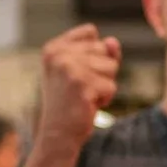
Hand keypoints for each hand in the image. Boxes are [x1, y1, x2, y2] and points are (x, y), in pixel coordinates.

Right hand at [38, 25, 121, 151]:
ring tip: (83, 96)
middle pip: (104, 48)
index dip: (93, 53)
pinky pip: (111, 86)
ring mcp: (70, 69)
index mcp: (53, 48)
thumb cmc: (70, 102)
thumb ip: (100, 51)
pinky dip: (104, 99)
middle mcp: (58, 55)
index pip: (90, 32)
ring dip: (103, 85)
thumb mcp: (82, 70)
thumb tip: (113, 41)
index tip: (76, 73)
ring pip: (111, 67)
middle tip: (80, 88)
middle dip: (100, 71)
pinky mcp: (82, 86)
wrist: (57, 135)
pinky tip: (87, 106)